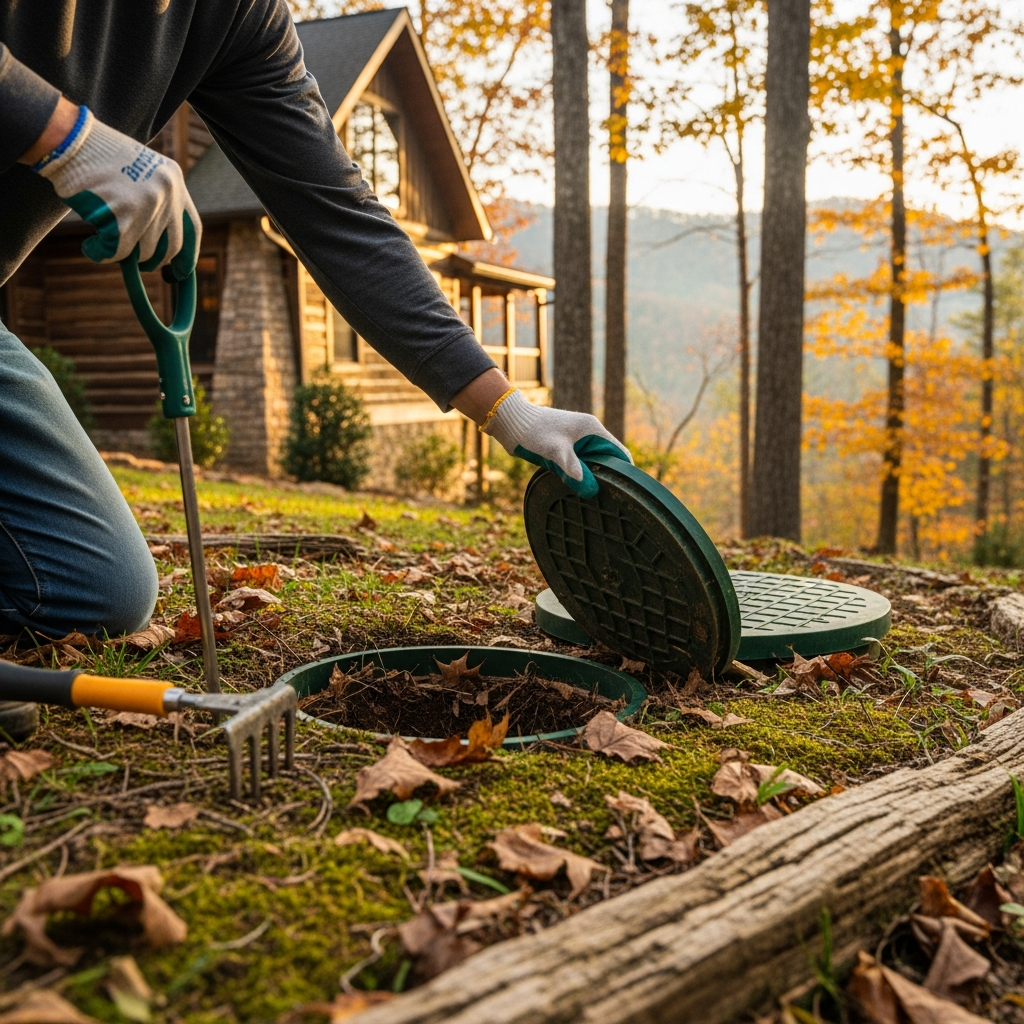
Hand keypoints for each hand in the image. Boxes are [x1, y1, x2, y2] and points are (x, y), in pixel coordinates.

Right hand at [35, 107, 200, 278]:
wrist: (68, 140)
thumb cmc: (96, 159)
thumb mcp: (140, 172)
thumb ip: (156, 202)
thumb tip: (158, 249)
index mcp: (174, 179)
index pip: (192, 228)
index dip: (187, 256)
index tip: (179, 273)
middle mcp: (168, 192)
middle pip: (171, 248)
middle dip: (153, 261)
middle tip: (136, 263)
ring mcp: (149, 203)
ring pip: (145, 252)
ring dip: (123, 255)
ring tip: (103, 241)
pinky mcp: (125, 214)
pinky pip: (119, 251)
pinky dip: (102, 254)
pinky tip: (91, 247)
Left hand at [483, 389, 632, 498]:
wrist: (512, 422)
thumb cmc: (534, 431)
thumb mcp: (555, 451)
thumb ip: (573, 468)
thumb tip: (591, 489)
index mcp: (592, 429)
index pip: (618, 451)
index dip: (625, 471)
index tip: (628, 491)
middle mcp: (588, 434)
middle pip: (607, 460)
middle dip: (608, 478)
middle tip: (610, 500)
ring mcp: (577, 441)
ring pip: (592, 464)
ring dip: (593, 478)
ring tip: (596, 497)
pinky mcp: (566, 448)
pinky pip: (579, 465)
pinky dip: (580, 475)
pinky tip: (579, 489)